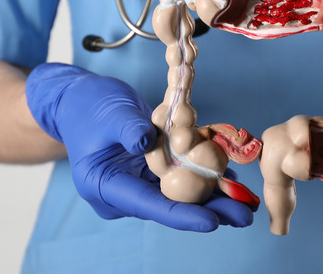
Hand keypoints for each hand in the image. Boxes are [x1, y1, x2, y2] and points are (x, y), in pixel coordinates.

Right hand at [25, 63, 253, 231]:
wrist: (77, 101)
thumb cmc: (88, 106)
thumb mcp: (109, 112)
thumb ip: (129, 127)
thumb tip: (148, 142)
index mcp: (104, 186)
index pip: (149, 205)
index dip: (183, 215)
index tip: (213, 222)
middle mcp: (122, 192)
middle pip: (170, 205)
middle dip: (208, 210)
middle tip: (244, 216)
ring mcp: (135, 183)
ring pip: (178, 195)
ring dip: (211, 197)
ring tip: (245, 202)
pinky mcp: (147, 172)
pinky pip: (178, 179)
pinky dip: (202, 178)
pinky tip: (229, 179)